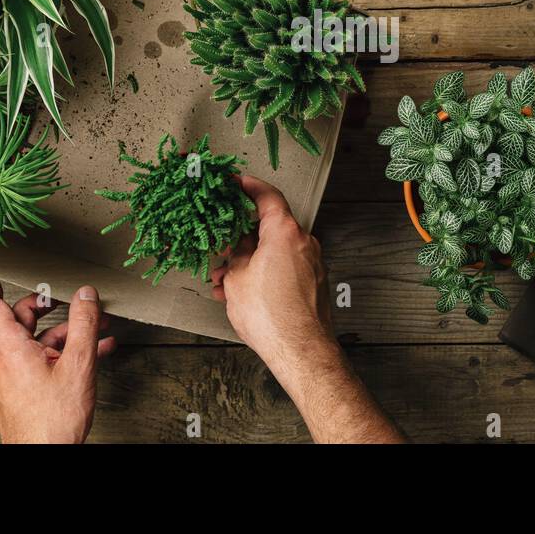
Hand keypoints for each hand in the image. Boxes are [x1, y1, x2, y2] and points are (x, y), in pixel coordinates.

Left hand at [0, 274, 116, 442]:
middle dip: (51, 304)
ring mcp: (18, 373)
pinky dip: (69, 350)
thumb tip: (86, 295)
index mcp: (10, 348)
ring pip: (41, 339)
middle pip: (23, 318)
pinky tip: (96, 350)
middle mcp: (9, 358)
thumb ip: (83, 324)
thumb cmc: (52, 422)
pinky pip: (47, 358)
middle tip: (71, 293)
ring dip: (69, 330)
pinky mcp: (29, 386)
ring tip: (100, 325)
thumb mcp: (77, 364)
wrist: (45, 456)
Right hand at [210, 175, 334, 379]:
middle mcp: (304, 242)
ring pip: (274, 251)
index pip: (267, 196)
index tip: (236, 182)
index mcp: (285, 232)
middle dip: (242, 237)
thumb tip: (238, 248)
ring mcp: (312, 263)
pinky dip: (264, 274)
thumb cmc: (270, 315)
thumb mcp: (236, 278)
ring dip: (249, 261)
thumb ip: (236, 255)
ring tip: (224, 281)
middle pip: (270, 227)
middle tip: (220, 246)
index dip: (249, 186)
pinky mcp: (314, 283)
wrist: (301, 351)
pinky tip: (242, 293)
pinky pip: (284, 268)